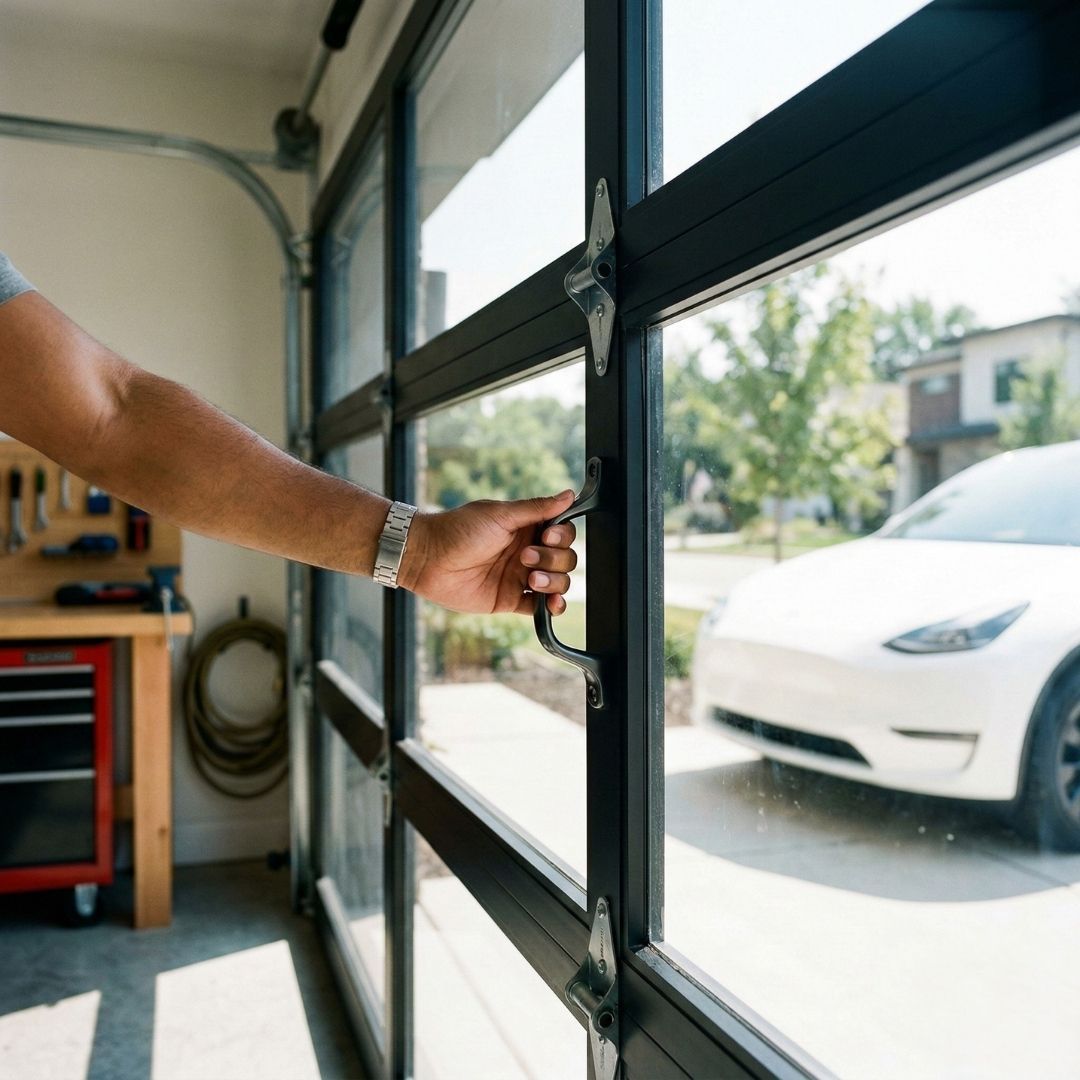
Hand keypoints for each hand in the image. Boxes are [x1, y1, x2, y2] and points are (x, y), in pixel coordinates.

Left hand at [399, 492, 577, 614]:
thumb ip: (537, 508)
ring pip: (557, 583)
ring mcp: (519, 577)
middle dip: (553, 559)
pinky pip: (540, 607)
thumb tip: (568, 495)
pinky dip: (552, 606)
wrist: (427, 558)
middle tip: (525, 556)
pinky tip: (551, 603)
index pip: (562, 533)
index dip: (562, 536)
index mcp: (526, 528)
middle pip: (564, 559)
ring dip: (554, 582)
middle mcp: (527, 552)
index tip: (549, 535)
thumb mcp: (500, 514)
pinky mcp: (510, 600)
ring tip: (531, 580)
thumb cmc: (458, 530)